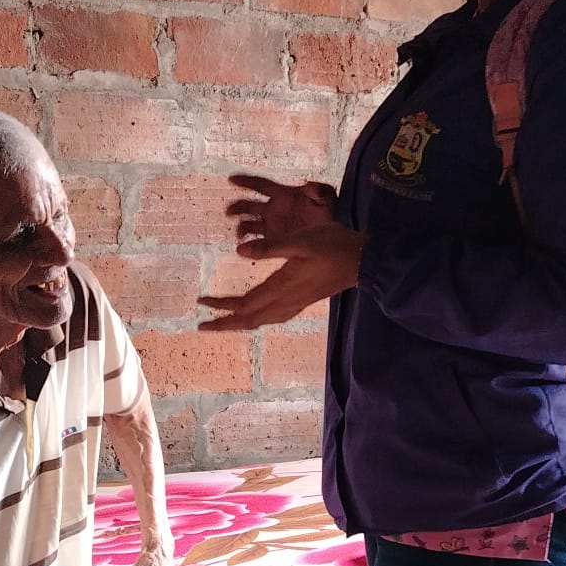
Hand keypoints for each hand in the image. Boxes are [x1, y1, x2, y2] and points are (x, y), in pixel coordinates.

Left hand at [200, 220, 365, 330]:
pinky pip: (274, 315)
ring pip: (262, 320)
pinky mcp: (303, 300)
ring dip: (240, 322)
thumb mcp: (300, 240)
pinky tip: (257, 314)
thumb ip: (270, 247)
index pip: (245, 305)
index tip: (201, 304)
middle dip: (225, 323)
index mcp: (283, 287)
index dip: (221, 307)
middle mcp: (287, 300)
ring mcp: (296, 302)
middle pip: (250, 319)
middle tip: (202, 324)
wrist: (364, 260)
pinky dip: (258, 318)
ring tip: (223, 321)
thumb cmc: (334, 245)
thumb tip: (239, 252)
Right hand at [226, 174, 336, 242]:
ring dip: (241, 228)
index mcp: (282, 194)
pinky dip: (250, 245)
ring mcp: (272, 225)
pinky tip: (248, 249)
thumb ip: (320, 190)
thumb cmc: (329, 209)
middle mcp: (273, 209)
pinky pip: (257, 242)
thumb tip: (310, 186)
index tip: (231, 179)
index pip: (260, 185)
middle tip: (229, 212)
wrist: (332, 233)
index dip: (245, 181)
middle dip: (237, 207)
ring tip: (240, 235)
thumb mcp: (327, 196)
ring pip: (249, 224)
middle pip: (248, 206)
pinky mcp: (274, 241)